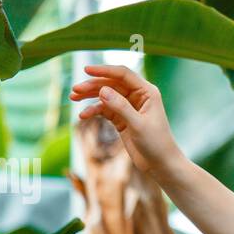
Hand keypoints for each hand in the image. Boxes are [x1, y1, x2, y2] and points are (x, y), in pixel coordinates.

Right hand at [70, 65, 184, 181]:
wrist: (160, 163)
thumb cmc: (156, 142)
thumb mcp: (137, 124)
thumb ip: (120, 107)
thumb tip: (102, 90)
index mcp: (147, 92)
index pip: (124, 74)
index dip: (105, 70)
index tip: (86, 69)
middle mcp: (138, 96)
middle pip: (112, 84)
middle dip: (93, 85)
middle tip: (74, 90)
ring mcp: (129, 107)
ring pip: (106, 95)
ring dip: (90, 96)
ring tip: (73, 97)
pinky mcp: (122, 118)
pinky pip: (105, 109)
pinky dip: (94, 110)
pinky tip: (83, 116)